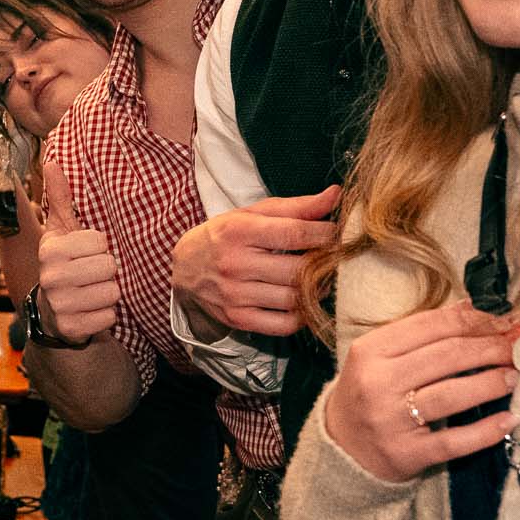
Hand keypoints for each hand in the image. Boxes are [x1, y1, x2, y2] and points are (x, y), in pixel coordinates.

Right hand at [34, 168, 118, 346]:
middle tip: (91, 276)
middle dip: (106, 272)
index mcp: (51, 249)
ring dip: (108, 294)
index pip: (100, 241)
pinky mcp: (71, 327)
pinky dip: (105, 315)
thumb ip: (60, 197)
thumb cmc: (64, 264)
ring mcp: (60, 304)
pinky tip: (90, 311)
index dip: (99, 248)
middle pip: (109, 267)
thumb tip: (52, 161)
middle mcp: (51, 277)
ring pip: (112, 292)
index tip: (86, 254)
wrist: (50, 312)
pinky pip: (109, 316)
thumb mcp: (60, 232)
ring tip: (92, 292)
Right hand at [170, 186, 341, 338]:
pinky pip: (283, 324)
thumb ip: (296, 207)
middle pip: (298, 270)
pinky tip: (301, 300)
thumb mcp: (253, 214)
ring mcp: (235, 295)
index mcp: (239, 231)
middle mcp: (235, 264)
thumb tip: (336, 195)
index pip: (294, 234)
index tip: (335, 233)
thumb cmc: (224, 235)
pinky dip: (301, 315)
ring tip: (319, 278)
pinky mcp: (238, 319)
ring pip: (294, 298)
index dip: (325, 234)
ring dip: (316, 290)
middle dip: (324, 264)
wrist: (183, 268)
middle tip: (332, 258)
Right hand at [322, 300, 519, 484]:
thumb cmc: (369, 393)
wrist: (340, 447)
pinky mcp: (406, 454)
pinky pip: (455, 441)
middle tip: (517, 347)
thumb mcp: (382, 356)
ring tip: (513, 376)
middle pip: (447, 357)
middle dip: (490, 348)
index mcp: (370, 351)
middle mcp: (377, 383)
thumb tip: (474, 308)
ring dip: (492, 383)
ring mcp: (390, 420)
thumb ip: (422, 333)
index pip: (432, 326)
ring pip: (453, 395)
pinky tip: (509, 420)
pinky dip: (487, 431)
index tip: (504, 321)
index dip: (475, 320)